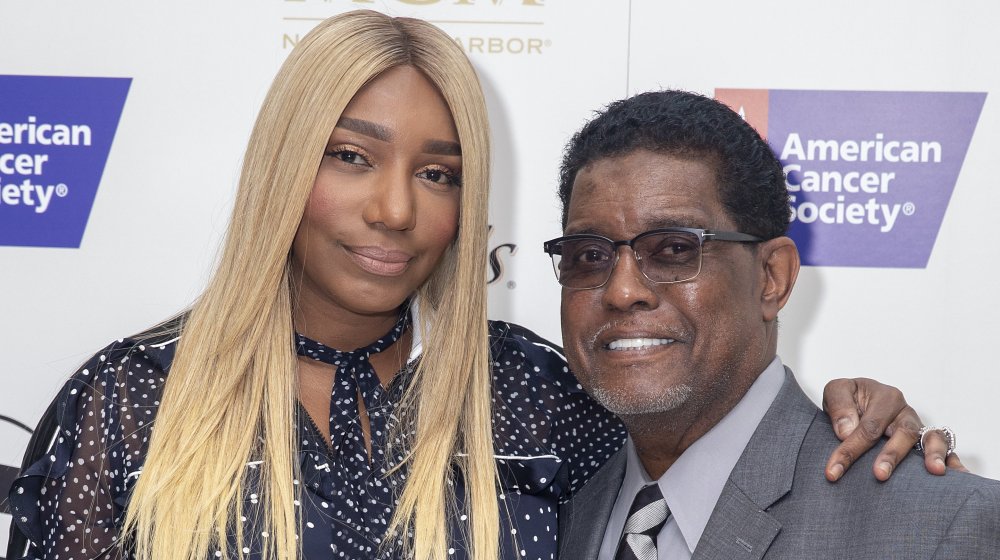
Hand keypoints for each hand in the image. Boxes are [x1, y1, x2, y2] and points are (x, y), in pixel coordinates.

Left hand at [822, 377, 968, 481]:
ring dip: (934, 454)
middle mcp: (905, 412)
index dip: (850, 450)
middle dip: (892, 454)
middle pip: (904, 432)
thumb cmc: (849, 399)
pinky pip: (947, 449)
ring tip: (935, 471)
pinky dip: (954, 462)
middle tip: (880, 475)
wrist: (859, 401)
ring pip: (933, 438)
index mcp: (885, 397)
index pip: (869, 426)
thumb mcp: (836, 392)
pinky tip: (957, 476)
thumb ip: (839, 406)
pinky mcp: (928, 442)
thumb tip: (846, 431)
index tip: (834, 471)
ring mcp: (920, 427)